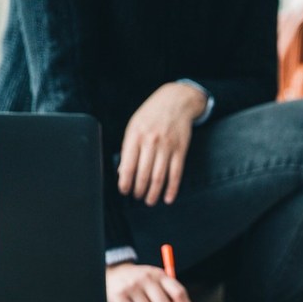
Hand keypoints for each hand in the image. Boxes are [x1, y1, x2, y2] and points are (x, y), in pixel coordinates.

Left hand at [116, 82, 206, 206]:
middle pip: (143, 174)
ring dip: (153, 193)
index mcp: (135, 135)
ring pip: (159, 177)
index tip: (124, 191)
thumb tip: (122, 172)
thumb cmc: (151, 115)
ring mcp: (167, 146)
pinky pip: (176, 174)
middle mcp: (151, 141)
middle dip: (139, 190)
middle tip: (137, 197)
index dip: (125, 182)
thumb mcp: (134, 126)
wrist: (176, 100)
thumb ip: (128, 148)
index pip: (127, 165)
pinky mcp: (180, 150)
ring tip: (149, 201)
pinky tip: (168, 198)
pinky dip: (172, 189)